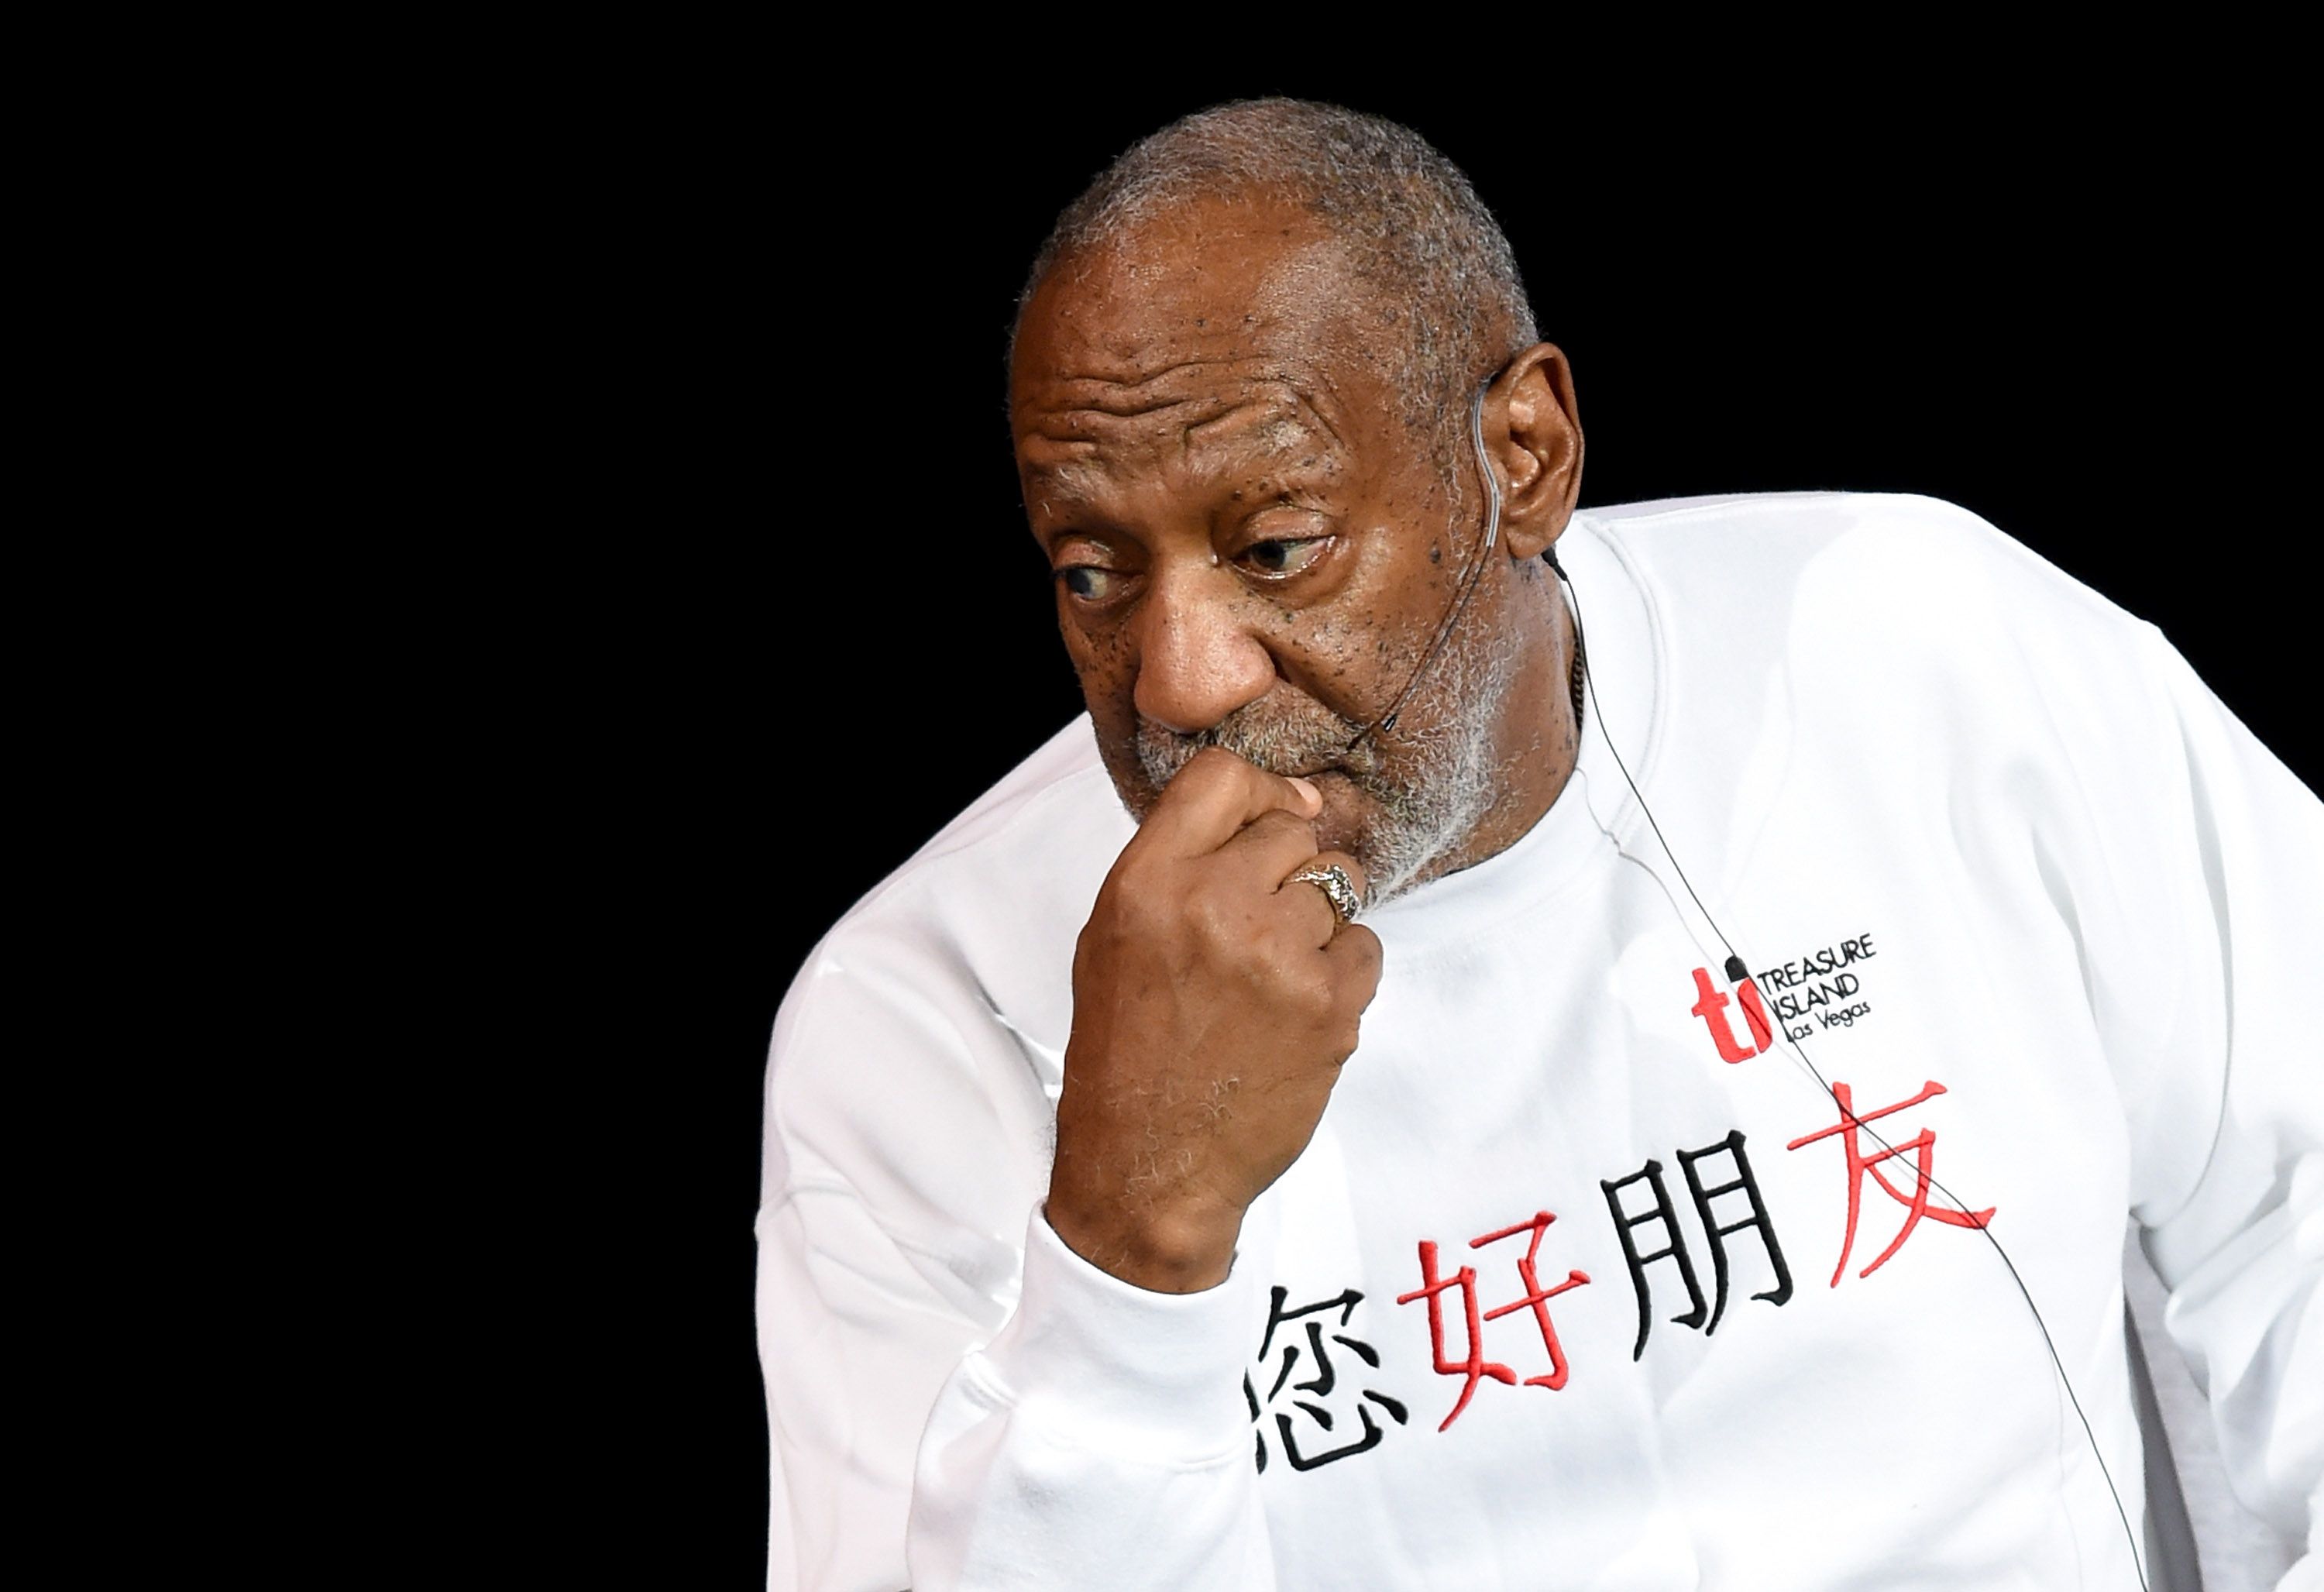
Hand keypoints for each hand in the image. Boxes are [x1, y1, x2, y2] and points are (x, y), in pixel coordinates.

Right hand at [1046, 747, 1385, 1291]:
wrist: (1150, 1168)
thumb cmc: (1129, 1053)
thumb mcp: (1114, 936)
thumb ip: (1180, 861)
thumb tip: (1276, 802)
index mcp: (1146, 882)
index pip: (1224, 775)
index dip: (1256, 794)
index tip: (1266, 821)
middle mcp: (1211, 906)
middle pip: (1291, 829)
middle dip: (1286, 869)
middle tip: (1259, 927)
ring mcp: (1275, 956)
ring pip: (1337, 887)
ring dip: (1316, 925)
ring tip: (1272, 979)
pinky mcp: (1329, 1006)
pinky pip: (1367, 945)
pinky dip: (1344, 974)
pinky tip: (1298, 1010)